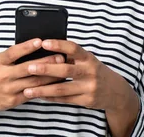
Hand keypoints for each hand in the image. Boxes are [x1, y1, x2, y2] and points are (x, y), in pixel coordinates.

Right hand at [0, 39, 65, 114]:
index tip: (40, 41)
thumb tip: (38, 46)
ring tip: (63, 69)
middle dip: (46, 62)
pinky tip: (55, 84)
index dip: (27, 47)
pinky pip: (32, 94)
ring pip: (33, 82)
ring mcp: (8, 89)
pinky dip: (45, 88)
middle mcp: (3, 75)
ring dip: (50, 76)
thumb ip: (14, 56)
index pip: (13, 53)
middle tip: (61, 57)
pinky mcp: (13, 100)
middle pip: (27, 68)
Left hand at [22, 39, 137, 111]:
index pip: (73, 49)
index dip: (59, 45)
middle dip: (46, 69)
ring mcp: (89, 87)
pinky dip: (50, 97)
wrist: (115, 91)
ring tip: (27, 89)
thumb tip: (46, 48)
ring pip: (62, 88)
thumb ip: (71, 56)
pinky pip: (65, 99)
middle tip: (29, 67)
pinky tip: (38, 95)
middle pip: (65, 70)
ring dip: (43, 89)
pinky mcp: (86, 100)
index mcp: (88, 58)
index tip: (43, 42)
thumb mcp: (87, 60)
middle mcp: (90, 72)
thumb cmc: (94, 71)